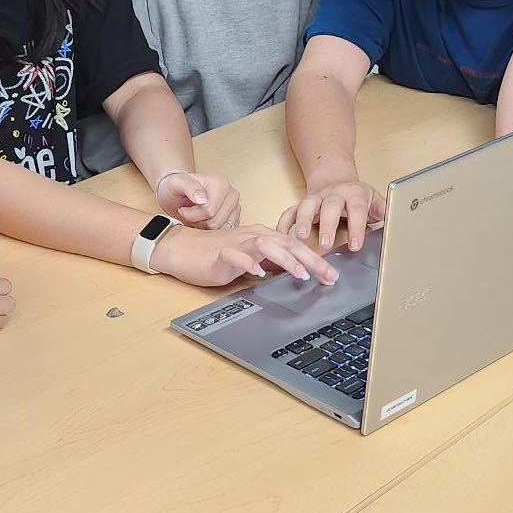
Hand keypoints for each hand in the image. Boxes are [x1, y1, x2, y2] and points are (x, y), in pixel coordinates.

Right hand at [149, 223, 338, 287]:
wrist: (181, 248)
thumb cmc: (214, 253)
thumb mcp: (250, 257)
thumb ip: (271, 261)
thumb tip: (295, 270)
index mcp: (262, 236)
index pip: (294, 245)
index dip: (316, 259)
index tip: (332, 276)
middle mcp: (253, 236)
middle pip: (287, 243)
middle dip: (311, 260)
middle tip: (328, 277)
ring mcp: (236, 243)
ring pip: (266, 245)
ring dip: (285, 260)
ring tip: (300, 274)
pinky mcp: (220, 254)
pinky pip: (236, 256)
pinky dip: (249, 263)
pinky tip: (258, 274)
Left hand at [155, 170, 240, 228]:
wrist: (178, 193)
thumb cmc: (176, 188)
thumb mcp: (175, 183)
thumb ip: (188, 187)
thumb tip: (202, 199)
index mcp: (220, 184)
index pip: (209, 211)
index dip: (192, 215)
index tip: (183, 209)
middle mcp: (231, 195)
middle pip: (215, 222)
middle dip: (197, 222)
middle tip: (188, 213)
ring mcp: (235, 208)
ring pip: (220, 230)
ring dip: (203, 227)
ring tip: (195, 217)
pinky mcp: (234, 219)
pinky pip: (223, 234)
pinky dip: (210, 232)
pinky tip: (202, 222)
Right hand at [277, 179, 384, 250]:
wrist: (335, 177)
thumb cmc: (357, 196)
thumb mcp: (375, 201)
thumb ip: (386, 211)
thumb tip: (401, 220)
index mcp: (354, 194)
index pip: (356, 210)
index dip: (356, 227)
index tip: (355, 245)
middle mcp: (334, 194)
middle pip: (330, 206)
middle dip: (326, 224)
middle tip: (325, 243)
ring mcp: (316, 198)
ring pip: (307, 206)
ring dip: (302, 221)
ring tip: (299, 237)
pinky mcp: (302, 202)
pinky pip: (290, 210)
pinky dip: (284, 221)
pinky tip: (281, 234)